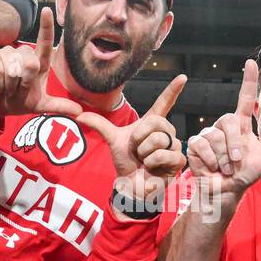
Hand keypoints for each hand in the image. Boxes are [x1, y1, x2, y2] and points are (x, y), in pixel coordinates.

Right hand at [0, 8, 81, 123]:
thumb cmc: (19, 101)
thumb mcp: (40, 106)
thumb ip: (58, 106)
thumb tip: (78, 110)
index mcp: (39, 63)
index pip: (45, 42)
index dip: (46, 26)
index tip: (47, 10)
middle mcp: (24, 54)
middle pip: (30, 63)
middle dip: (24, 83)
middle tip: (18, 91)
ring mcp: (7, 53)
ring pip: (12, 68)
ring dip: (10, 86)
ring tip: (7, 89)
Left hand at [78, 75, 187, 211]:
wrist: (131, 184)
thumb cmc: (126, 161)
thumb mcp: (113, 140)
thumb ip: (99, 125)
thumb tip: (78, 115)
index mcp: (153, 123)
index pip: (164, 103)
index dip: (172, 90)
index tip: (182, 76)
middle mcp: (166, 132)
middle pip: (155, 123)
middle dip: (139, 138)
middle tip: (137, 151)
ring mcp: (174, 146)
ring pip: (158, 140)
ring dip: (144, 153)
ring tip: (145, 161)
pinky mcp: (178, 161)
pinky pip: (163, 155)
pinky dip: (152, 164)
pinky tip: (152, 169)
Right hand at [185, 58, 260, 204]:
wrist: (225, 190)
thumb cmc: (245, 174)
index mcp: (241, 124)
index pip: (245, 98)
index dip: (248, 80)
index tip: (250, 62)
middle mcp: (225, 125)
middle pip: (230, 121)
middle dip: (234, 145)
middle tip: (236, 162)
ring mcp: (208, 133)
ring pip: (216, 137)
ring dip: (223, 158)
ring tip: (225, 168)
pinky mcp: (195, 143)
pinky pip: (203, 146)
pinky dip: (210, 161)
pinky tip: (212, 168)